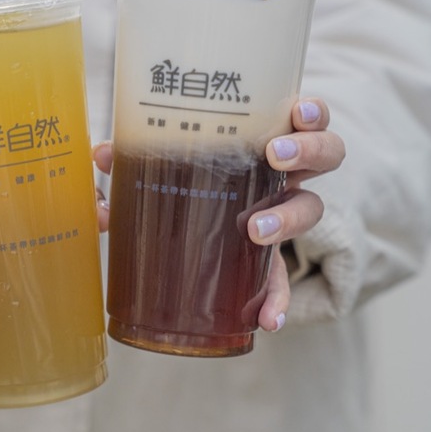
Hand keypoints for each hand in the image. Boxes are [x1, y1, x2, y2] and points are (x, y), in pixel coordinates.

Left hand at [92, 97, 343, 332]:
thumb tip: (103, 154)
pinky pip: (282, 281)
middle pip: (327, 155)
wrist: (188, 231)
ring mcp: (282, 217)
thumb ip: (135, 157)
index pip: (305, 119)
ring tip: (257, 231)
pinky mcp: (270, 262)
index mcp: (264, 141)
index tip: (296, 112)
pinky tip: (268, 319)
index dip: (312, 113)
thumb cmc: (185, 179)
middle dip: (309, 150)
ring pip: (312, 209)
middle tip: (274, 155)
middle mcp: (284, 176)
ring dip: (290, 218)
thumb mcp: (162, 163)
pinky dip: (277, 300)